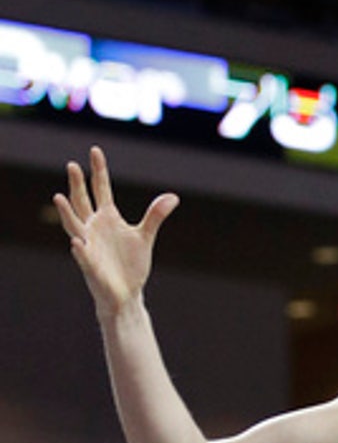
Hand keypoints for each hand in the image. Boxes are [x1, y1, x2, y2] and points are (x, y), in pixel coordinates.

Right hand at [53, 146, 177, 318]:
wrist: (127, 292)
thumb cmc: (131, 263)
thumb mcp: (145, 236)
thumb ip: (155, 216)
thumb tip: (173, 197)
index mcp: (107, 218)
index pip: (101, 189)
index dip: (98, 171)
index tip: (95, 150)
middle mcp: (94, 228)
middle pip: (82, 202)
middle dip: (77, 185)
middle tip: (72, 165)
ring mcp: (90, 245)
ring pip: (74, 226)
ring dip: (66, 213)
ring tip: (59, 197)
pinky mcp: (91, 266)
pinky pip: (83, 256)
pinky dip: (80, 249)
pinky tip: (76, 242)